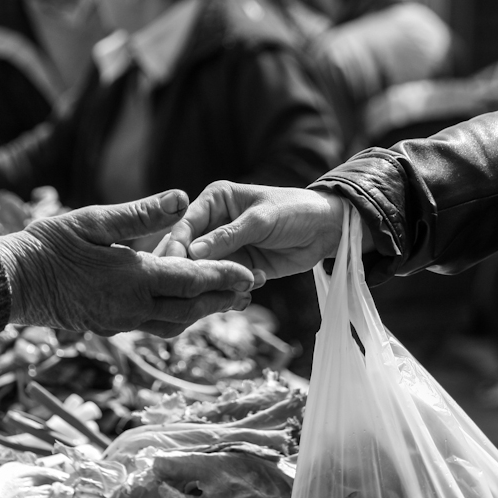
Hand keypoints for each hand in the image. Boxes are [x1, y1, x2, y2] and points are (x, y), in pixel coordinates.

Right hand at [0, 190, 255, 337]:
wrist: (13, 284)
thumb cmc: (47, 246)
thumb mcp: (93, 220)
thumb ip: (139, 213)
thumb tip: (181, 197)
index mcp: (132, 279)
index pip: (191, 280)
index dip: (224, 277)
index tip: (250, 274)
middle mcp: (131, 307)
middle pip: (190, 310)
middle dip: (221, 300)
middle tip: (249, 291)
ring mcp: (120, 322)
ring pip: (174, 324)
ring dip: (202, 314)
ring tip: (224, 301)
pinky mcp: (109, 328)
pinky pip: (153, 327)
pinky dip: (176, 318)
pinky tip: (181, 306)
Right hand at [154, 181, 345, 279]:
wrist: (327, 230)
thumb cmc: (294, 211)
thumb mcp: (260, 220)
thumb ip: (227, 236)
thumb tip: (192, 253)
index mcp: (214, 201)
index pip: (184, 225)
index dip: (175, 246)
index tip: (171, 267)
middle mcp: (212, 224)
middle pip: (188, 252)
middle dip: (192, 271)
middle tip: (191, 291)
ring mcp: (223, 248)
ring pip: (204, 271)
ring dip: (214, 285)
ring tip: (229, 294)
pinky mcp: (236, 267)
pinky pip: (224, 283)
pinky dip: (231, 292)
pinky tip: (243, 296)